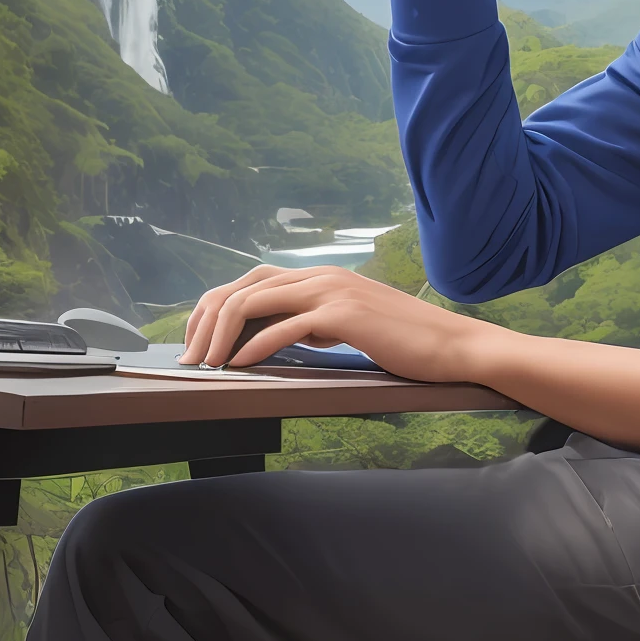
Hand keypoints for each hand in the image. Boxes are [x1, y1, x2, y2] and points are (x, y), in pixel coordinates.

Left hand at [179, 263, 491, 379]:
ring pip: (255, 301)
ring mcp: (332, 291)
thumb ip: (314, 323)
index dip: (216, 307)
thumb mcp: (348, 325)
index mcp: (321, 276)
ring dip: (221, 334)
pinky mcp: (343, 314)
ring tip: (206, 364)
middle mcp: (321, 275)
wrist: (450, 344)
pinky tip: (241, 365)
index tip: (198, 341)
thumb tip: (274, 337)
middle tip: (189, 356)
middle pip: (243, 286)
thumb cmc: (402, 341)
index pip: (252, 280)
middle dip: (206, 319)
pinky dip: (254, 346)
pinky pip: (285, 327)